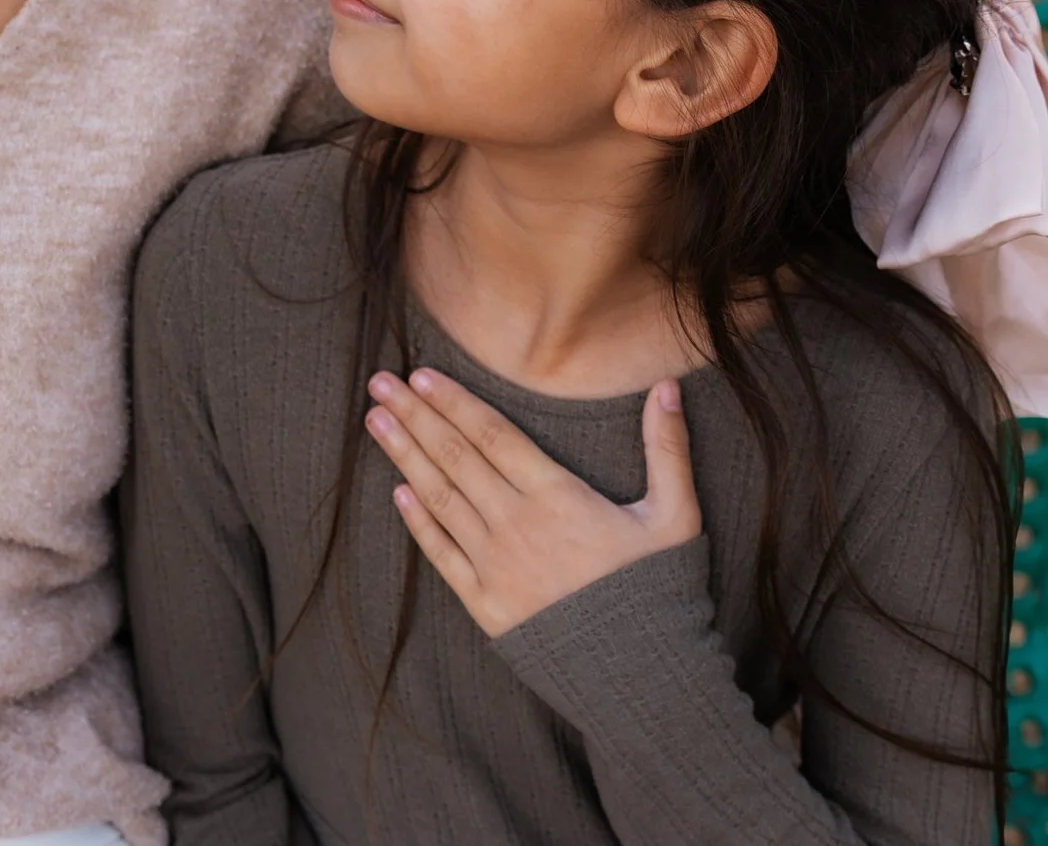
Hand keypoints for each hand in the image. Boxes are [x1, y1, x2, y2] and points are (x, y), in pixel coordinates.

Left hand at [364, 366, 701, 636]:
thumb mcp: (676, 516)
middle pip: (455, 457)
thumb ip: (666, 448)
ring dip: (404, 456)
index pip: (492, 434)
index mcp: (558, 496)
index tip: (420, 374)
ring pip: (440, 497)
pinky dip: (418, 521)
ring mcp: (496, 564)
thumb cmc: (661, 590)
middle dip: (414, 415)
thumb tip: (668, 386)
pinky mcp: (485, 603)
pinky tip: (398, 492)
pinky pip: (442, 554)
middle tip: (378, 384)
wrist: (643, 675)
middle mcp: (517, 524)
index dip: (454, 401)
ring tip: (373, 421)